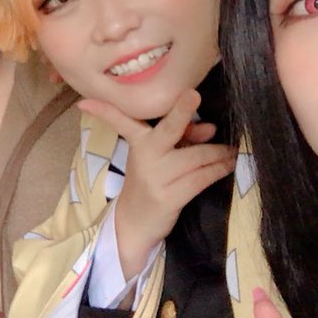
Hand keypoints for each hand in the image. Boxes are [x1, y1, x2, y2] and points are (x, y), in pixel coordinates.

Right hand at [79, 89, 234, 278]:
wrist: (136, 223)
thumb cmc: (152, 180)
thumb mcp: (161, 156)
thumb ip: (183, 138)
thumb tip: (210, 128)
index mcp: (138, 142)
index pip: (122, 122)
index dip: (106, 111)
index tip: (85, 103)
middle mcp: (145, 156)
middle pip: (167, 130)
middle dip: (181, 113)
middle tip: (194, 95)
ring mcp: (157, 178)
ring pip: (197, 157)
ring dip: (219, 153)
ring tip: (231, 150)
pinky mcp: (170, 197)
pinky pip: (201, 177)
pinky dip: (218, 169)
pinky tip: (228, 164)